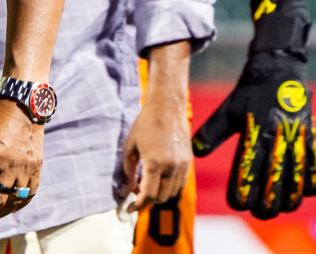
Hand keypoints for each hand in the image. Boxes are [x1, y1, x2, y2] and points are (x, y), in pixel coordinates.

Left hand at [124, 87, 191, 208]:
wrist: (167, 108)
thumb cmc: (144, 125)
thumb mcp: (130, 146)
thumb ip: (129, 171)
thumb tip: (126, 190)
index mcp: (155, 163)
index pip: (149, 195)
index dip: (139, 205)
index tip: (130, 207)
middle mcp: (172, 167)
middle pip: (161, 198)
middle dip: (148, 201)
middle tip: (136, 195)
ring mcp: (183, 166)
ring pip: (172, 193)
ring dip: (159, 195)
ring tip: (146, 186)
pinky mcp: (189, 163)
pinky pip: (181, 184)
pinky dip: (170, 187)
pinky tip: (159, 180)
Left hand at [193, 49, 311, 217]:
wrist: (277, 71)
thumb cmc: (248, 94)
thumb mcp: (227, 111)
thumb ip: (212, 132)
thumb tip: (195, 151)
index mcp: (253, 134)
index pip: (248, 170)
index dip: (243, 190)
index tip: (238, 204)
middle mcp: (276, 140)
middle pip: (274, 181)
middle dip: (268, 201)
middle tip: (261, 213)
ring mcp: (296, 140)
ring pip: (298, 178)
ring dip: (290, 197)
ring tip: (282, 207)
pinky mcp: (310, 138)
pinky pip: (315, 166)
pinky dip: (311, 182)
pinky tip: (303, 191)